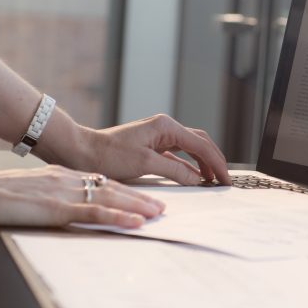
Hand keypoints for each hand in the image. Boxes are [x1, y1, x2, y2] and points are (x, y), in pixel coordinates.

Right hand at [0, 165, 165, 231]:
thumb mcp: (20, 195)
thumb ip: (35, 201)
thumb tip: (36, 211)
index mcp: (57, 177)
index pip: (97, 181)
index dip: (121, 189)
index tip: (138, 196)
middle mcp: (66, 180)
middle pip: (111, 187)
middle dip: (137, 197)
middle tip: (160, 205)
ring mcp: (64, 193)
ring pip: (110, 197)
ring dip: (137, 206)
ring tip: (158, 213)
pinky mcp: (58, 208)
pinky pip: (96, 212)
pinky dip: (119, 216)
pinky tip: (137, 222)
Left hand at [82, 114, 230, 185]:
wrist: (82, 151)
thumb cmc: (109, 155)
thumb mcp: (145, 164)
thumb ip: (175, 171)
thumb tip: (198, 179)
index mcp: (166, 126)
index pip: (200, 144)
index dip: (216, 163)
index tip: (226, 180)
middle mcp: (165, 128)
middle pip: (199, 142)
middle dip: (214, 160)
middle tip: (225, 180)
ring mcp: (158, 136)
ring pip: (190, 148)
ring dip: (203, 163)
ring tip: (213, 180)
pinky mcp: (151, 146)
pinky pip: (177, 155)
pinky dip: (188, 166)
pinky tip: (194, 177)